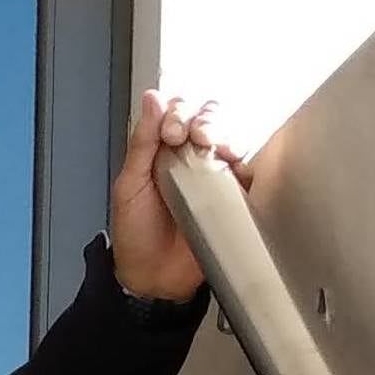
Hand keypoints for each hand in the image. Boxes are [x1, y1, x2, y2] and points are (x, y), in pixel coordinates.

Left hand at [109, 88, 249, 301]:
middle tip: (193, 136)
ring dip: (225, 131)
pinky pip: (245, 167)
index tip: (170, 133)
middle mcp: (190, 155)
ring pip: (230, 134)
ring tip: (211, 145)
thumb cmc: (135, 233)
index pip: (179, 110)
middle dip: (204, 117)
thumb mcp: (130, 185)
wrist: (152, 277)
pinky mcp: (231, 194)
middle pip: (209, 115)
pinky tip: (230, 161)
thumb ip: (142, 142)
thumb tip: (152, 97)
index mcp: (162, 148)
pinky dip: (241, 158)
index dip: (178, 112)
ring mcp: (212, 173)